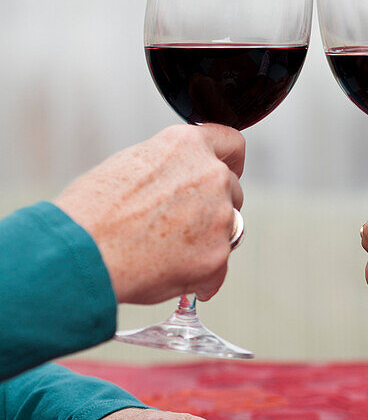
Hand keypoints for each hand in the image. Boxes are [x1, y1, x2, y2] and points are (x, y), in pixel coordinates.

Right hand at [54, 124, 244, 303]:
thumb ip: (169, 169)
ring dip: (207, 240)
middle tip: (179, 225)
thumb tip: (180, 186)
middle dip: (213, 207)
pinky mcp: (217, 255)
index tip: (231, 171)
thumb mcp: (131, 165)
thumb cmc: (92, 211)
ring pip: (228, 229)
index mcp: (187, 145)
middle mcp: (211, 175)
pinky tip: (173, 275)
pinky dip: (202, 276)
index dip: (231, 161)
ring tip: (165, 252)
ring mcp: (219, 216)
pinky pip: (218, 268)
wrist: (82, 250)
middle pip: (232, 191)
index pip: (231, 144)